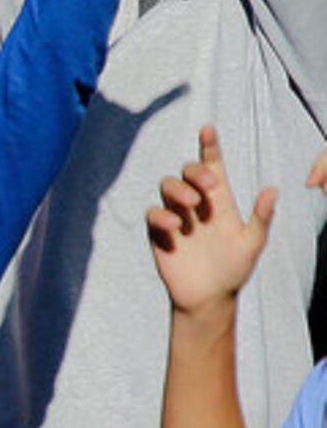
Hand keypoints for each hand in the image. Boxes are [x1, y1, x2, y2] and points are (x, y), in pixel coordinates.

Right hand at [148, 125, 275, 315]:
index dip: (210, 147)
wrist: (208, 297)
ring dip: (178, 190)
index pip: (213, 167)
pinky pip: (153, 214)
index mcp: (220, 201)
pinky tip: (176, 226)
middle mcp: (196, 204)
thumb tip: (273, 189)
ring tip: (190, 205)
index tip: (208, 130)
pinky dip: (162, 215)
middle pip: (187, 173)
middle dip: (194, 171)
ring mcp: (176, 217)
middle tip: (207, 184)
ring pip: (167, 187)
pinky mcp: (159, 233)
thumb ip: (261, 217)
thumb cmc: (234, 269)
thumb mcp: (253, 243)